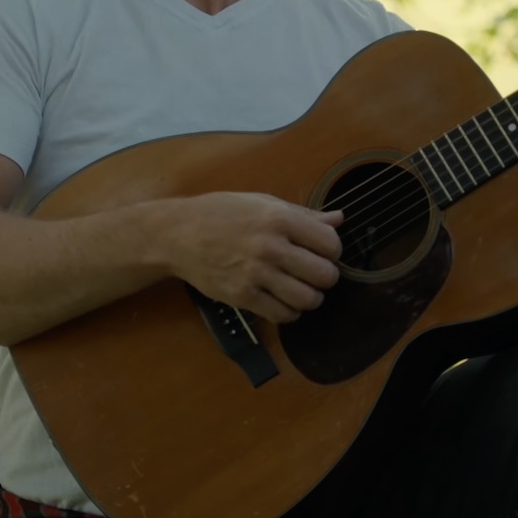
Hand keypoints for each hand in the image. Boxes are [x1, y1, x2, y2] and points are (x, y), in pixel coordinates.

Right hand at [166, 192, 342, 323]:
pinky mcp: (242, 297)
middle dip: (324, 277)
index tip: (322, 252)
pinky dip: (289, 312)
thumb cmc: (221, 213)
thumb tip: (339, 220)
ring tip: (299, 289)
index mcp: (279, 218)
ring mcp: (256, 274)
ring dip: (309, 298)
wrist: (178, 234)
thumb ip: (303, 214)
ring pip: (308, 300)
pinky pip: (283, 315)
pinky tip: (282, 301)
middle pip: (325, 275)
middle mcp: (271, 246)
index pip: (331, 244)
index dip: (332, 251)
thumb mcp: (262, 202)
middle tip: (312, 273)